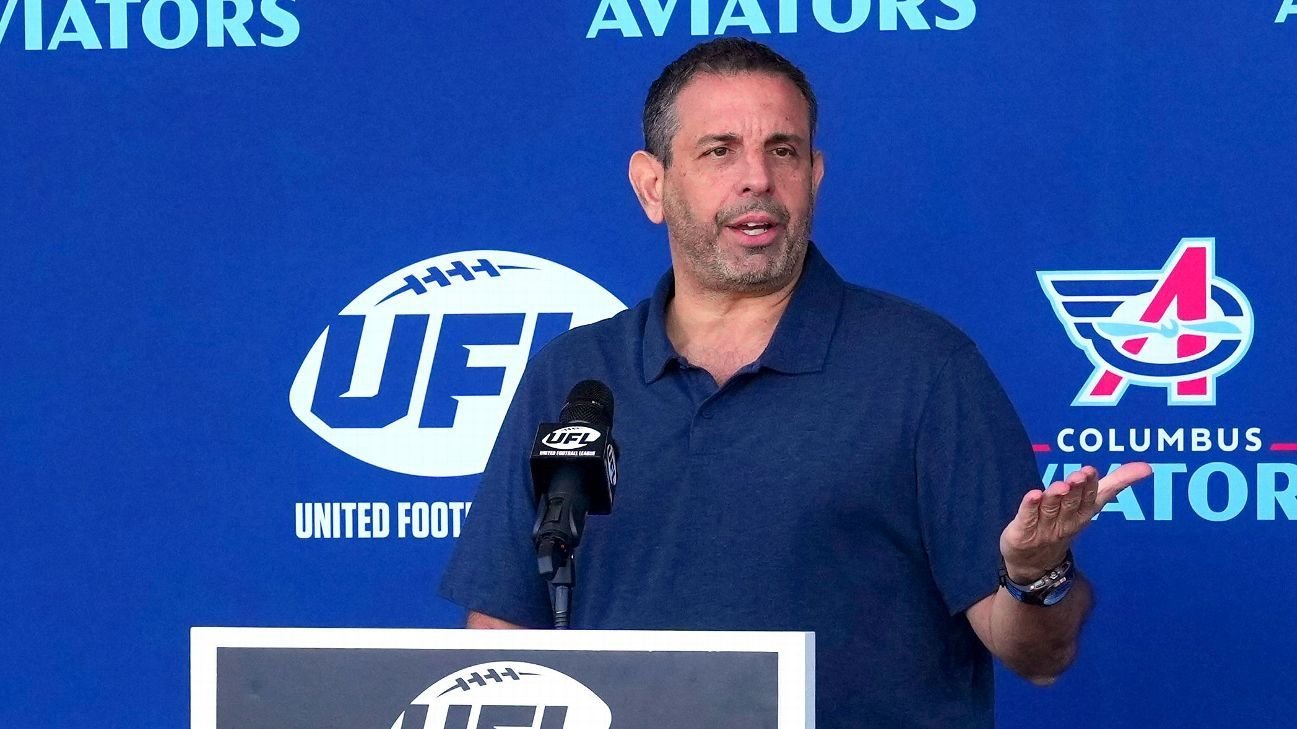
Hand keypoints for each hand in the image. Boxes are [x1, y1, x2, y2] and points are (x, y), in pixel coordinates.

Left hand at [999, 462, 1152, 582]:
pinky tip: (1033, 494)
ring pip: (1051, 509)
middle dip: (1076, 489)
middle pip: (1072, 503)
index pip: (1090, 499)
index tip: (1091, 471)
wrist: (1034, 564)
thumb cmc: (1062, 525)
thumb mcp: (1088, 505)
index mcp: (1082, 514)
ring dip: (1056, 496)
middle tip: (1079, 476)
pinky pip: (1028, 517)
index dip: (1090, 485)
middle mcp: (1065, 521)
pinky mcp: (1023, 532)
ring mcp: (1044, 527)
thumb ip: (1114, 484)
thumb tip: (1146, 467)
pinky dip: (1030, 506)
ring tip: (1061, 485)